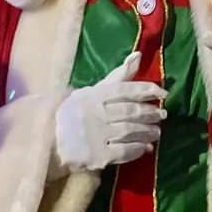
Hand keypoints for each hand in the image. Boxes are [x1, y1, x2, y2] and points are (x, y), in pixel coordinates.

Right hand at [54, 52, 167, 172]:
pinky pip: (124, 151)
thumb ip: (118, 76)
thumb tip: (138, 55)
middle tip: (162, 115)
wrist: (49, 142)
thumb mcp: (92, 91)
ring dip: (148, 132)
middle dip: (150, 113)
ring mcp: (96, 135)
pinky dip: (138, 149)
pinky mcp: (97, 156)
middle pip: (130, 112)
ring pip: (130, 131)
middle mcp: (95, 113)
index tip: (163, 93)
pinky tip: (145, 148)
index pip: (124, 90)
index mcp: (94, 95)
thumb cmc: (74, 113)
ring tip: (157, 132)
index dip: (146, 90)